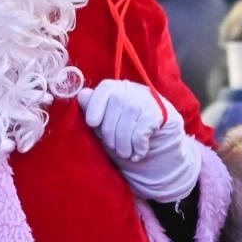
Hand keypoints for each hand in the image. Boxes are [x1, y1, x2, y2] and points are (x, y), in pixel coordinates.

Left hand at [76, 79, 200, 202]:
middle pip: (116, 103)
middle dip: (110, 131)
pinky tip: (137, 153)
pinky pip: (142, 131)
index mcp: (116, 88)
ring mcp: (147, 100)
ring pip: (129, 118)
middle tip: (112, 147)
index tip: (91, 123)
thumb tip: (82, 96)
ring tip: (124, 153)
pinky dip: (138, 147)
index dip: (96, 104)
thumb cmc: (125, 129)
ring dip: (123, 142)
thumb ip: (93, 108)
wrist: (157, 138)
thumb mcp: (106, 121)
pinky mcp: (159, 114)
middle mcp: (132, 89)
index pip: (106, 87)